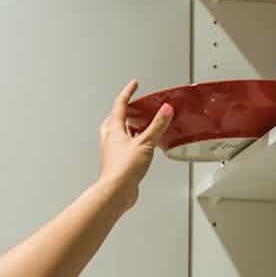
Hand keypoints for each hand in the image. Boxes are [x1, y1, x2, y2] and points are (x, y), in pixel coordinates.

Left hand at [97, 79, 173, 210]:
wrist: (116, 192)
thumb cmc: (124, 169)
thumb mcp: (145, 143)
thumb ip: (157, 126)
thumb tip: (165, 110)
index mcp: (114, 130)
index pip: (120, 104)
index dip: (128, 92)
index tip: (134, 84)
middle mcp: (110, 139)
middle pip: (115, 118)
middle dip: (125, 110)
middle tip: (134, 105)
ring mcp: (112, 151)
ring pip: (118, 133)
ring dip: (127, 127)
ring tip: (139, 125)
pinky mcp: (117, 163)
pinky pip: (123, 147)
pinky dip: (131, 142)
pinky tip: (139, 147)